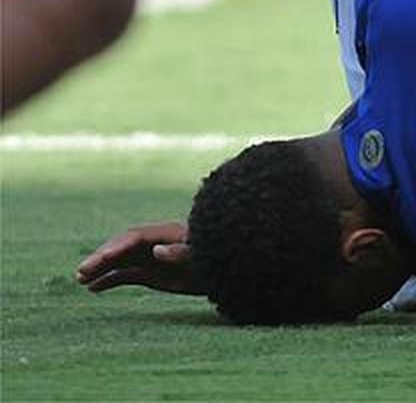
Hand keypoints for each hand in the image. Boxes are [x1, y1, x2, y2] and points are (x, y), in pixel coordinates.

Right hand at [75, 221, 204, 295]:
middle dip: (102, 259)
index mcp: (167, 234)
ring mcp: (151, 257)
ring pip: (120, 261)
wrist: (227, 271)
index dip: (117, 247)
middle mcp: (154, 243)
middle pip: (123, 247)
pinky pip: (126, 274)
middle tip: (81, 273)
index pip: (135, 237)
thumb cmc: (216, 259)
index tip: (101, 259)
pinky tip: (93, 288)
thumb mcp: (201, 257)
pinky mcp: (151, 272)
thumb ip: (181, 253)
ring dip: (101, 269)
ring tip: (80, 280)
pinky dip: (110, 279)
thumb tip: (156, 251)